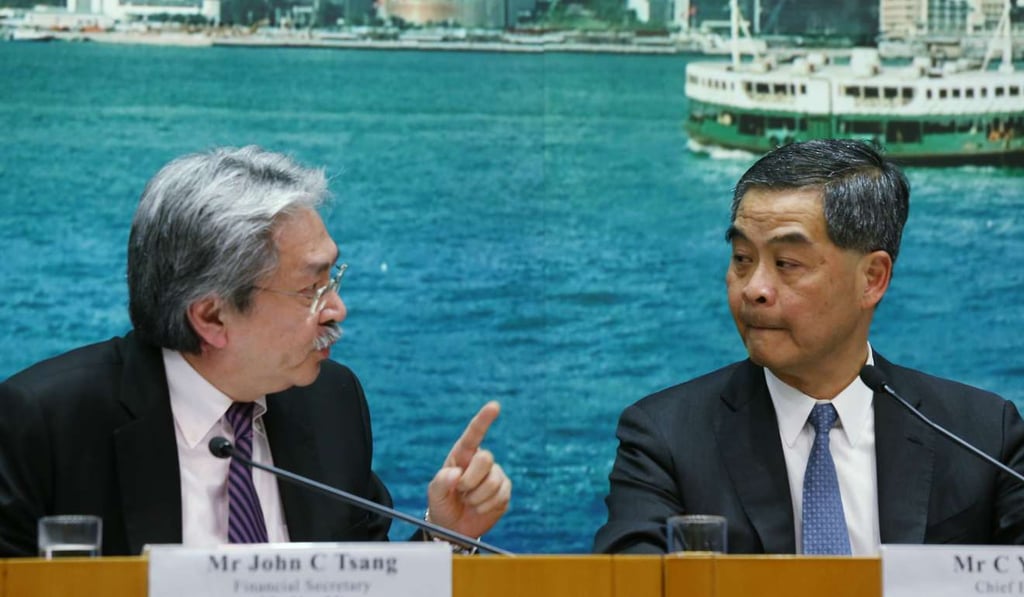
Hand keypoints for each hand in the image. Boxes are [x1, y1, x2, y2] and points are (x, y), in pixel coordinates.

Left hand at [426, 401, 511, 538]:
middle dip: (471, 479)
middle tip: (461, 491)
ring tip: (468, 501)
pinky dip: (487, 506)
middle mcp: (480, 462)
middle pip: (485, 458)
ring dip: (477, 497)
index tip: (494, 406)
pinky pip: (501, 495)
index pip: (473, 435)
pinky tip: (479, 508)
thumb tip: (455, 474)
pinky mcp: (504, 491)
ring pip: (494, 480)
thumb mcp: (434, 494)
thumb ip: (441, 483)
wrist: (454, 527)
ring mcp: (495, 475)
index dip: (484, 419)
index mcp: (462, 455)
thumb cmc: (442, 504)